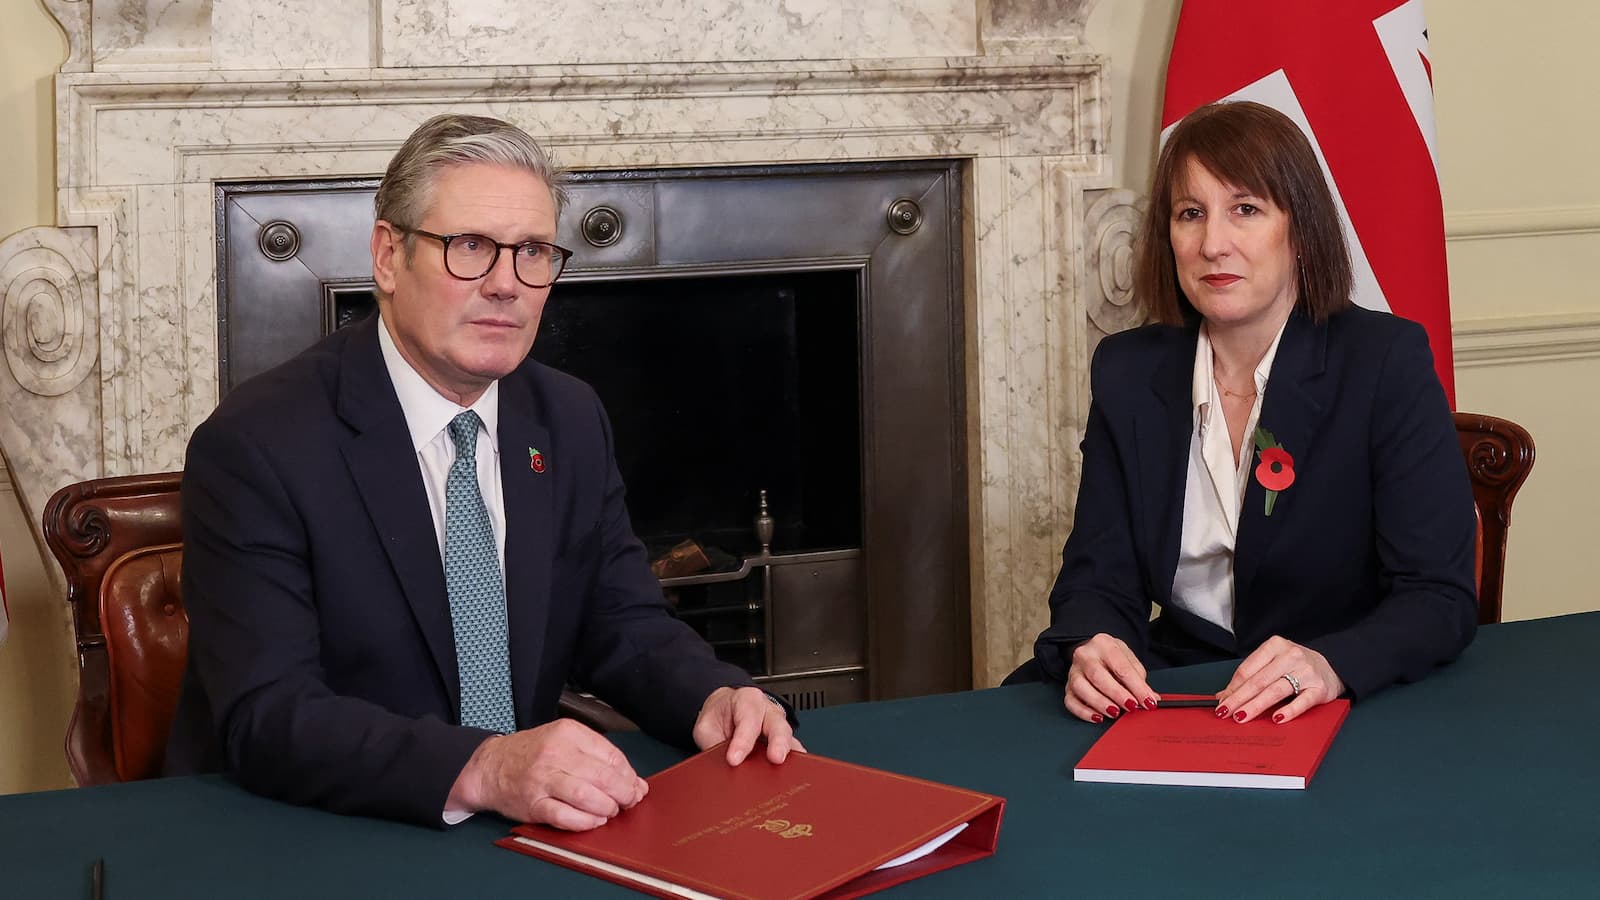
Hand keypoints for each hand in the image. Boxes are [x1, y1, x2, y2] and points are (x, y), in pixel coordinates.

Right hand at [449, 719, 647, 830]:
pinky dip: (585, 821)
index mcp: (568, 732)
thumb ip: (599, 758)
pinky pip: (565, 816)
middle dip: (623, 793)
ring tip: (610, 811)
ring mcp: (542, 779)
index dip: (629, 775)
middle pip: (603, 776)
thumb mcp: (564, 741)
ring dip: (606, 807)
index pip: (611, 755)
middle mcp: (555, 753)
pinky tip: (594, 821)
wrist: (491, 765)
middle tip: (628, 802)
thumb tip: (636, 783)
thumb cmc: (533, 753)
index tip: (635, 786)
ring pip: (586, 796)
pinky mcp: (533, 803)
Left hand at [692, 686, 804, 765]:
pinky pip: (792, 750)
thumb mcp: (706, 727)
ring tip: (787, 770)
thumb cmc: (719, 715)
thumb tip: (721, 766)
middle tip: (775, 758)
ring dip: (788, 753)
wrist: (724, 710)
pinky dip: (794, 762)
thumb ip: (713, 744)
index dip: (742, 741)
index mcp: (747, 700)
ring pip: (789, 738)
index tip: (734, 759)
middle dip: (778, 742)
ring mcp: (778, 726)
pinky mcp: (783, 741)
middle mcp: (768, 711)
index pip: (747, 720)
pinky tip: (793, 774)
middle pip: (778, 725)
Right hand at [1065, 633, 1156, 722]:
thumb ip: (1139, 679)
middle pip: (1098, 675)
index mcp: (1103, 644)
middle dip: (1117, 694)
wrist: (1094, 652)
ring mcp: (1073, 671)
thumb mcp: (1129, 660)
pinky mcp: (1067, 686)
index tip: (1148, 702)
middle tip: (1131, 707)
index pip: (1121, 667)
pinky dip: (1083, 712)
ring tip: (1115, 712)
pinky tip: (1098, 717)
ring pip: (1081, 688)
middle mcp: (1085, 655)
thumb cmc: (1113, 658)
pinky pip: (1070, 701)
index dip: (1136, 687)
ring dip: (1100, 702)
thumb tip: (1150, 698)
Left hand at [1218, 636, 1344, 723]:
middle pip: (1259, 681)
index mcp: (1275, 646)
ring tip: (1242, 717)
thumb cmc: (1295, 665)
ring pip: (1276, 691)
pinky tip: (1276, 719)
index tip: (1222, 701)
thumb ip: (1250, 677)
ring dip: (1256, 706)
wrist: (1331, 667)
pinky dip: (1288, 711)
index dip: (1233, 687)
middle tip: (1225, 712)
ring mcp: (1306, 672)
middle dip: (1239, 698)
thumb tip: (1224, 696)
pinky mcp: (1319, 688)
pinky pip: (1302, 702)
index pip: (1248, 669)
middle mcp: (1291, 656)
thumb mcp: (1272, 663)